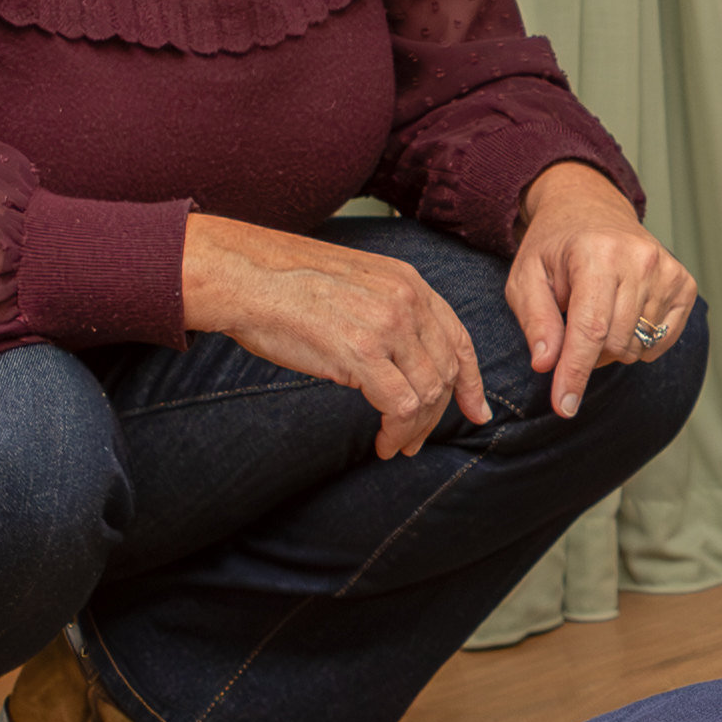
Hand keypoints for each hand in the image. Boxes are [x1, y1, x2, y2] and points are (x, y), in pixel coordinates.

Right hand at [181, 215, 485, 457]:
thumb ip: (385, 311)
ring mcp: (387, 325)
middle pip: (446, 370)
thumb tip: (398, 359)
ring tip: (395, 444)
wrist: (245, 276)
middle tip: (416, 440)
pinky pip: (401, 406)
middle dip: (439, 413)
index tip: (477, 410)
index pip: (458, 337)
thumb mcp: (354, 284)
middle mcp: (406, 300)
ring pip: (429, 393)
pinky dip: (397, 432)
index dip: (472, 380)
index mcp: (408, 281)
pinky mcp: (363, 353)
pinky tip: (383, 442)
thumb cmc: (284, 284)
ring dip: (416, 428)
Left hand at [510, 164, 697, 421]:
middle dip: (588, 354)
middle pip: (615, 344)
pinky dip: (639, 342)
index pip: (590, 329)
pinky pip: (663, 341)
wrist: (591, 209)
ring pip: (639, 346)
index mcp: (596, 254)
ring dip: (612, 347)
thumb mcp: (526, 277)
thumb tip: (546, 364)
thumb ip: (535, 320)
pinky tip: (623, 317)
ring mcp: (667, 270)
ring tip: (597, 316)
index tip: (564, 407)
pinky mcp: (684, 283)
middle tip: (571, 330)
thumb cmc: (554, 248)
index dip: (575, 373)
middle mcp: (639, 259)